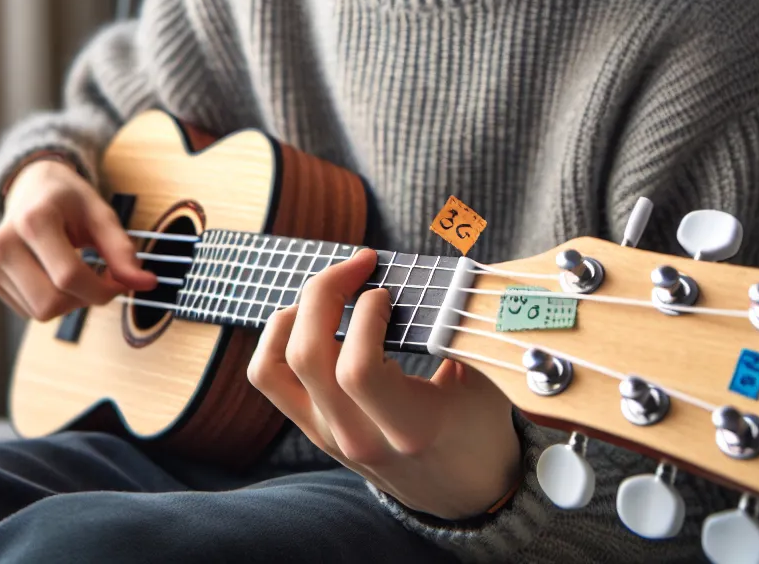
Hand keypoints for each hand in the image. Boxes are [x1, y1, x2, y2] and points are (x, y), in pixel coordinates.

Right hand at [0, 157, 156, 319]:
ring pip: (40, 312)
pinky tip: (57, 277)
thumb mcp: (100, 214)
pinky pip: (28, 311)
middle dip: (85, 299)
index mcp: (33, 221)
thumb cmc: (67, 199)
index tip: (121, 281)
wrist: (32, 187)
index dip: (103, 288)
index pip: (69, 277)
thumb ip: (121, 250)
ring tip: (79, 274)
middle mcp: (3, 244)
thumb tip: (144, 283)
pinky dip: (52, 301)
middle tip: (102, 279)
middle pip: (51, 303)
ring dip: (70, 303)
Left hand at [247, 248, 522, 519]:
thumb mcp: (489, 385)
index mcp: (409, 428)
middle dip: (324, 292)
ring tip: (329, 291)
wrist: (465, 493)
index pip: (358, 367)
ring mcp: (329, 435)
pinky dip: (277, 338)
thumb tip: (449, 279)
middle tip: (358, 265)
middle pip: (307, 355)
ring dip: (293, 313)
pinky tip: (308, 317)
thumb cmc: (482, 431)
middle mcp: (359, 436)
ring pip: (274, 366)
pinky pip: (269, 378)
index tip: (387, 290)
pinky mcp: (313, 429)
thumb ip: (463, 337)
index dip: (366, 315)